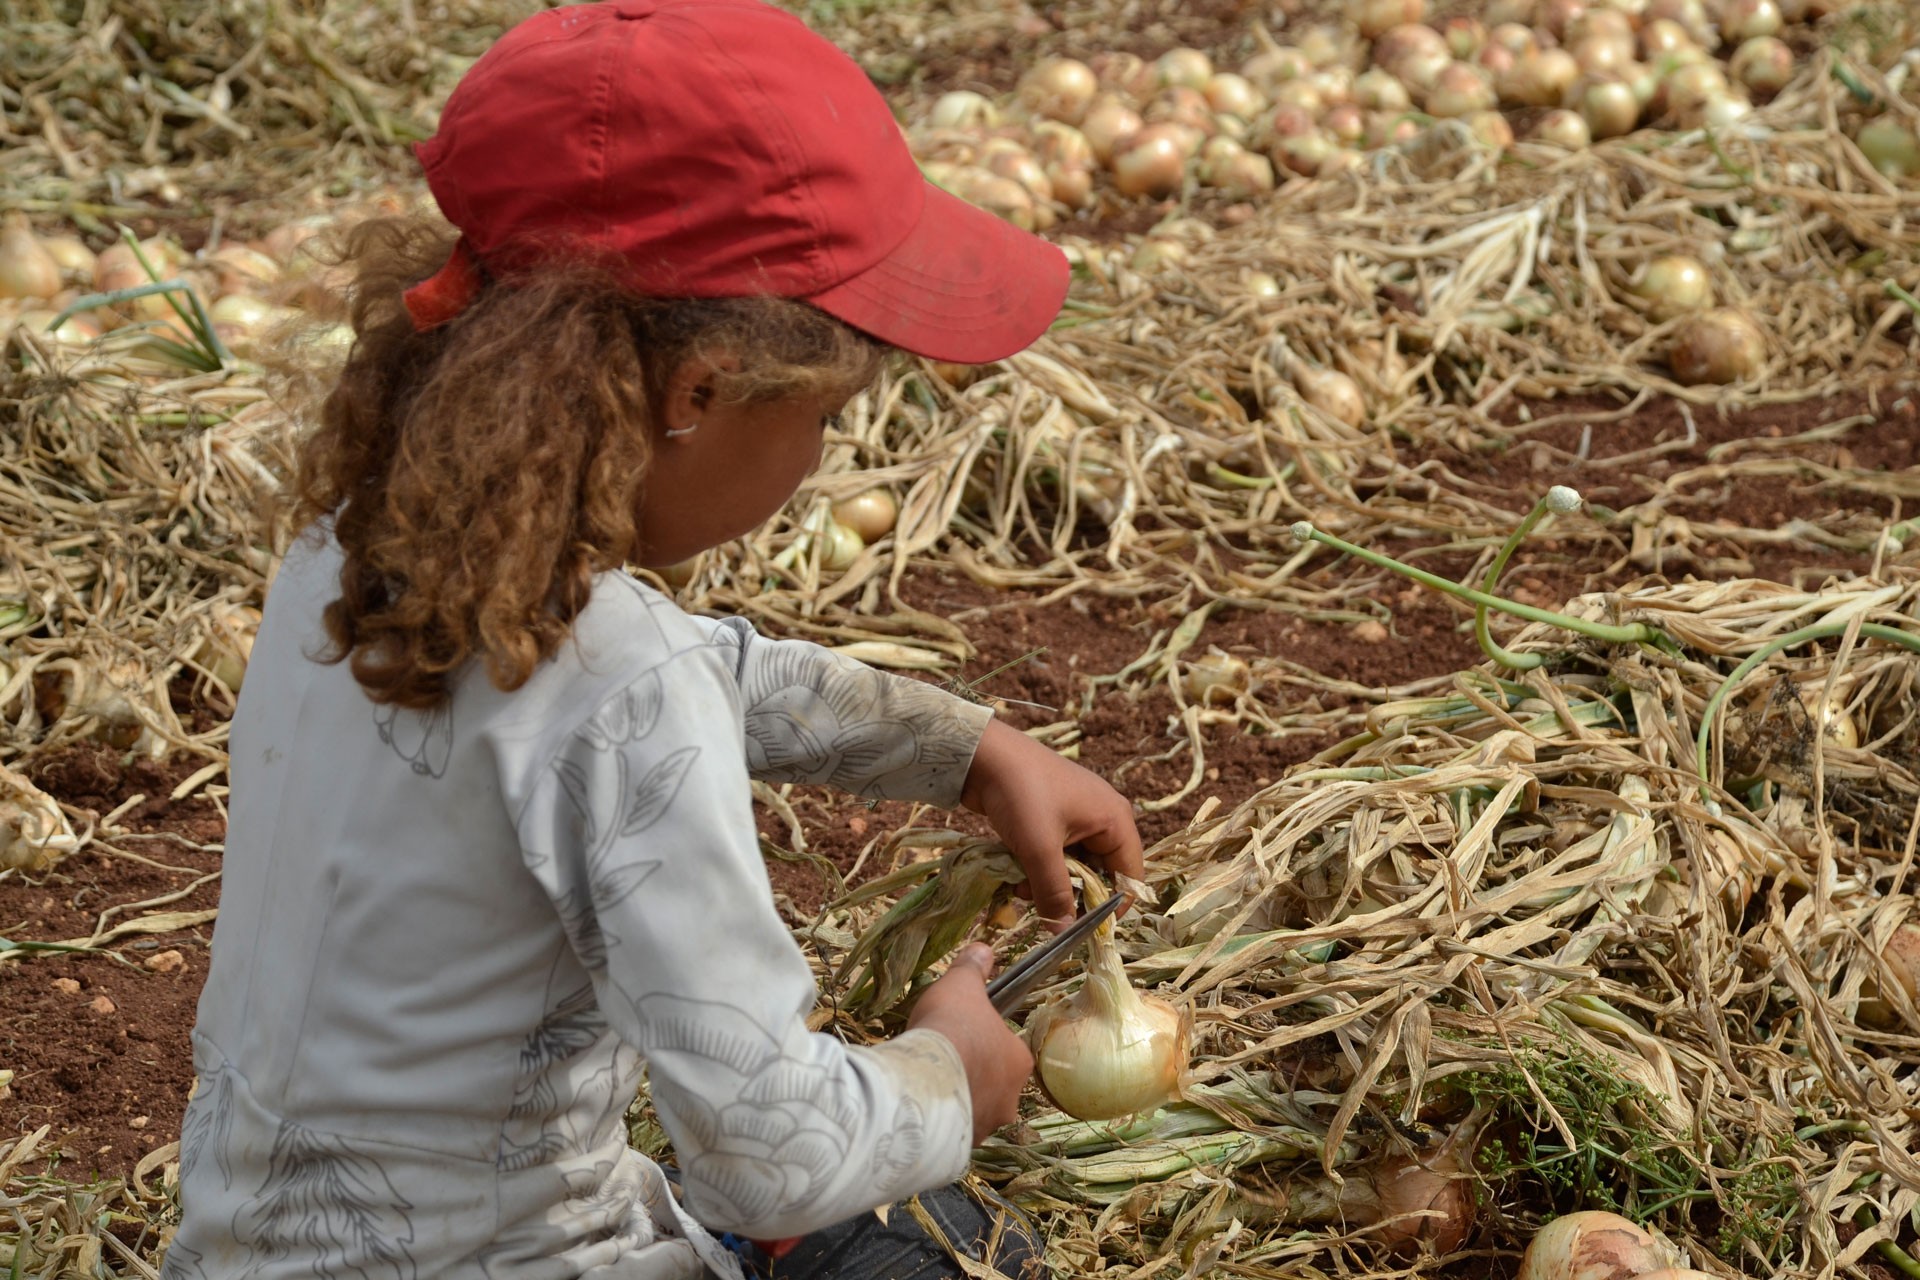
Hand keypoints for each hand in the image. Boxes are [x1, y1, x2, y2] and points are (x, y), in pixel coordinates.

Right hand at [907, 943, 1032, 1142]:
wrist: (924, 1081)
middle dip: (970, 1072)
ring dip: (954, 1098)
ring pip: (971, 1108)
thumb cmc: (951, 1028)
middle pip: (992, 1081)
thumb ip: (972, 970)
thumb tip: (983, 948)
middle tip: (941, 1059)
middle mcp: (1011, 1099)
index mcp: (1019, 1060)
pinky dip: (936, 1121)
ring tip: (924, 1083)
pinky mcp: (960, 1148)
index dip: (984, 1038)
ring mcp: (986, 1126)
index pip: (1008, 1047)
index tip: (962, 1034)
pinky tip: (917, 1107)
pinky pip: (949, 1132)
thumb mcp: (960, 987)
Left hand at [959, 717, 1143, 929]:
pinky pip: (1055, 853)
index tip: (1084, 929)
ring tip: (1021, 888)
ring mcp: (1077, 816)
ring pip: (1073, 866)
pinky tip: (1015, 870)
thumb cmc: (1021, 794)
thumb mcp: (1039, 849)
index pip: (1130, 875)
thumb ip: (1054, 893)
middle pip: (1100, 874)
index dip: (1111, 906)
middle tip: (1044, 908)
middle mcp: (1103, 817)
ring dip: (1049, 883)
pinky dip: (1038, 866)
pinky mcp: (1052, 817)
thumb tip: (1063, 931)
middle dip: (1071, 894)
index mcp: (1115, 820)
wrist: (982, 753)